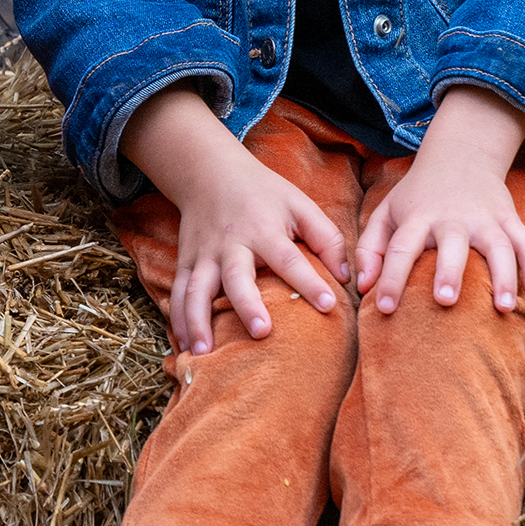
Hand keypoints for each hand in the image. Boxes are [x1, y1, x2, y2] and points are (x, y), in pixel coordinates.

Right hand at [127, 95, 344, 353]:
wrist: (209, 172)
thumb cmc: (263, 193)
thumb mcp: (299, 204)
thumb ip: (326, 238)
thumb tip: (347, 278)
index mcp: (264, 228)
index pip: (288, 258)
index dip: (309, 281)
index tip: (329, 305)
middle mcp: (231, 243)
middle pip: (236, 276)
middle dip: (247, 304)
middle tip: (261, 332)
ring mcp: (203, 255)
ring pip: (196, 289)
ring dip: (198, 321)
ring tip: (204, 353)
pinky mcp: (185, 262)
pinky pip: (177, 293)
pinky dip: (178, 320)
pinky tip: (185, 346)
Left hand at [355, 86, 524, 315]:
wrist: (460, 155)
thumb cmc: (418, 196)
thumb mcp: (386, 212)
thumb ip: (371, 248)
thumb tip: (363, 287)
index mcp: (417, 217)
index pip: (400, 248)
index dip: (390, 278)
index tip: (384, 308)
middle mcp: (452, 218)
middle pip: (451, 244)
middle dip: (448, 272)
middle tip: (445, 301)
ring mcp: (484, 217)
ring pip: (498, 246)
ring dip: (503, 276)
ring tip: (504, 308)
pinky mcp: (508, 218)